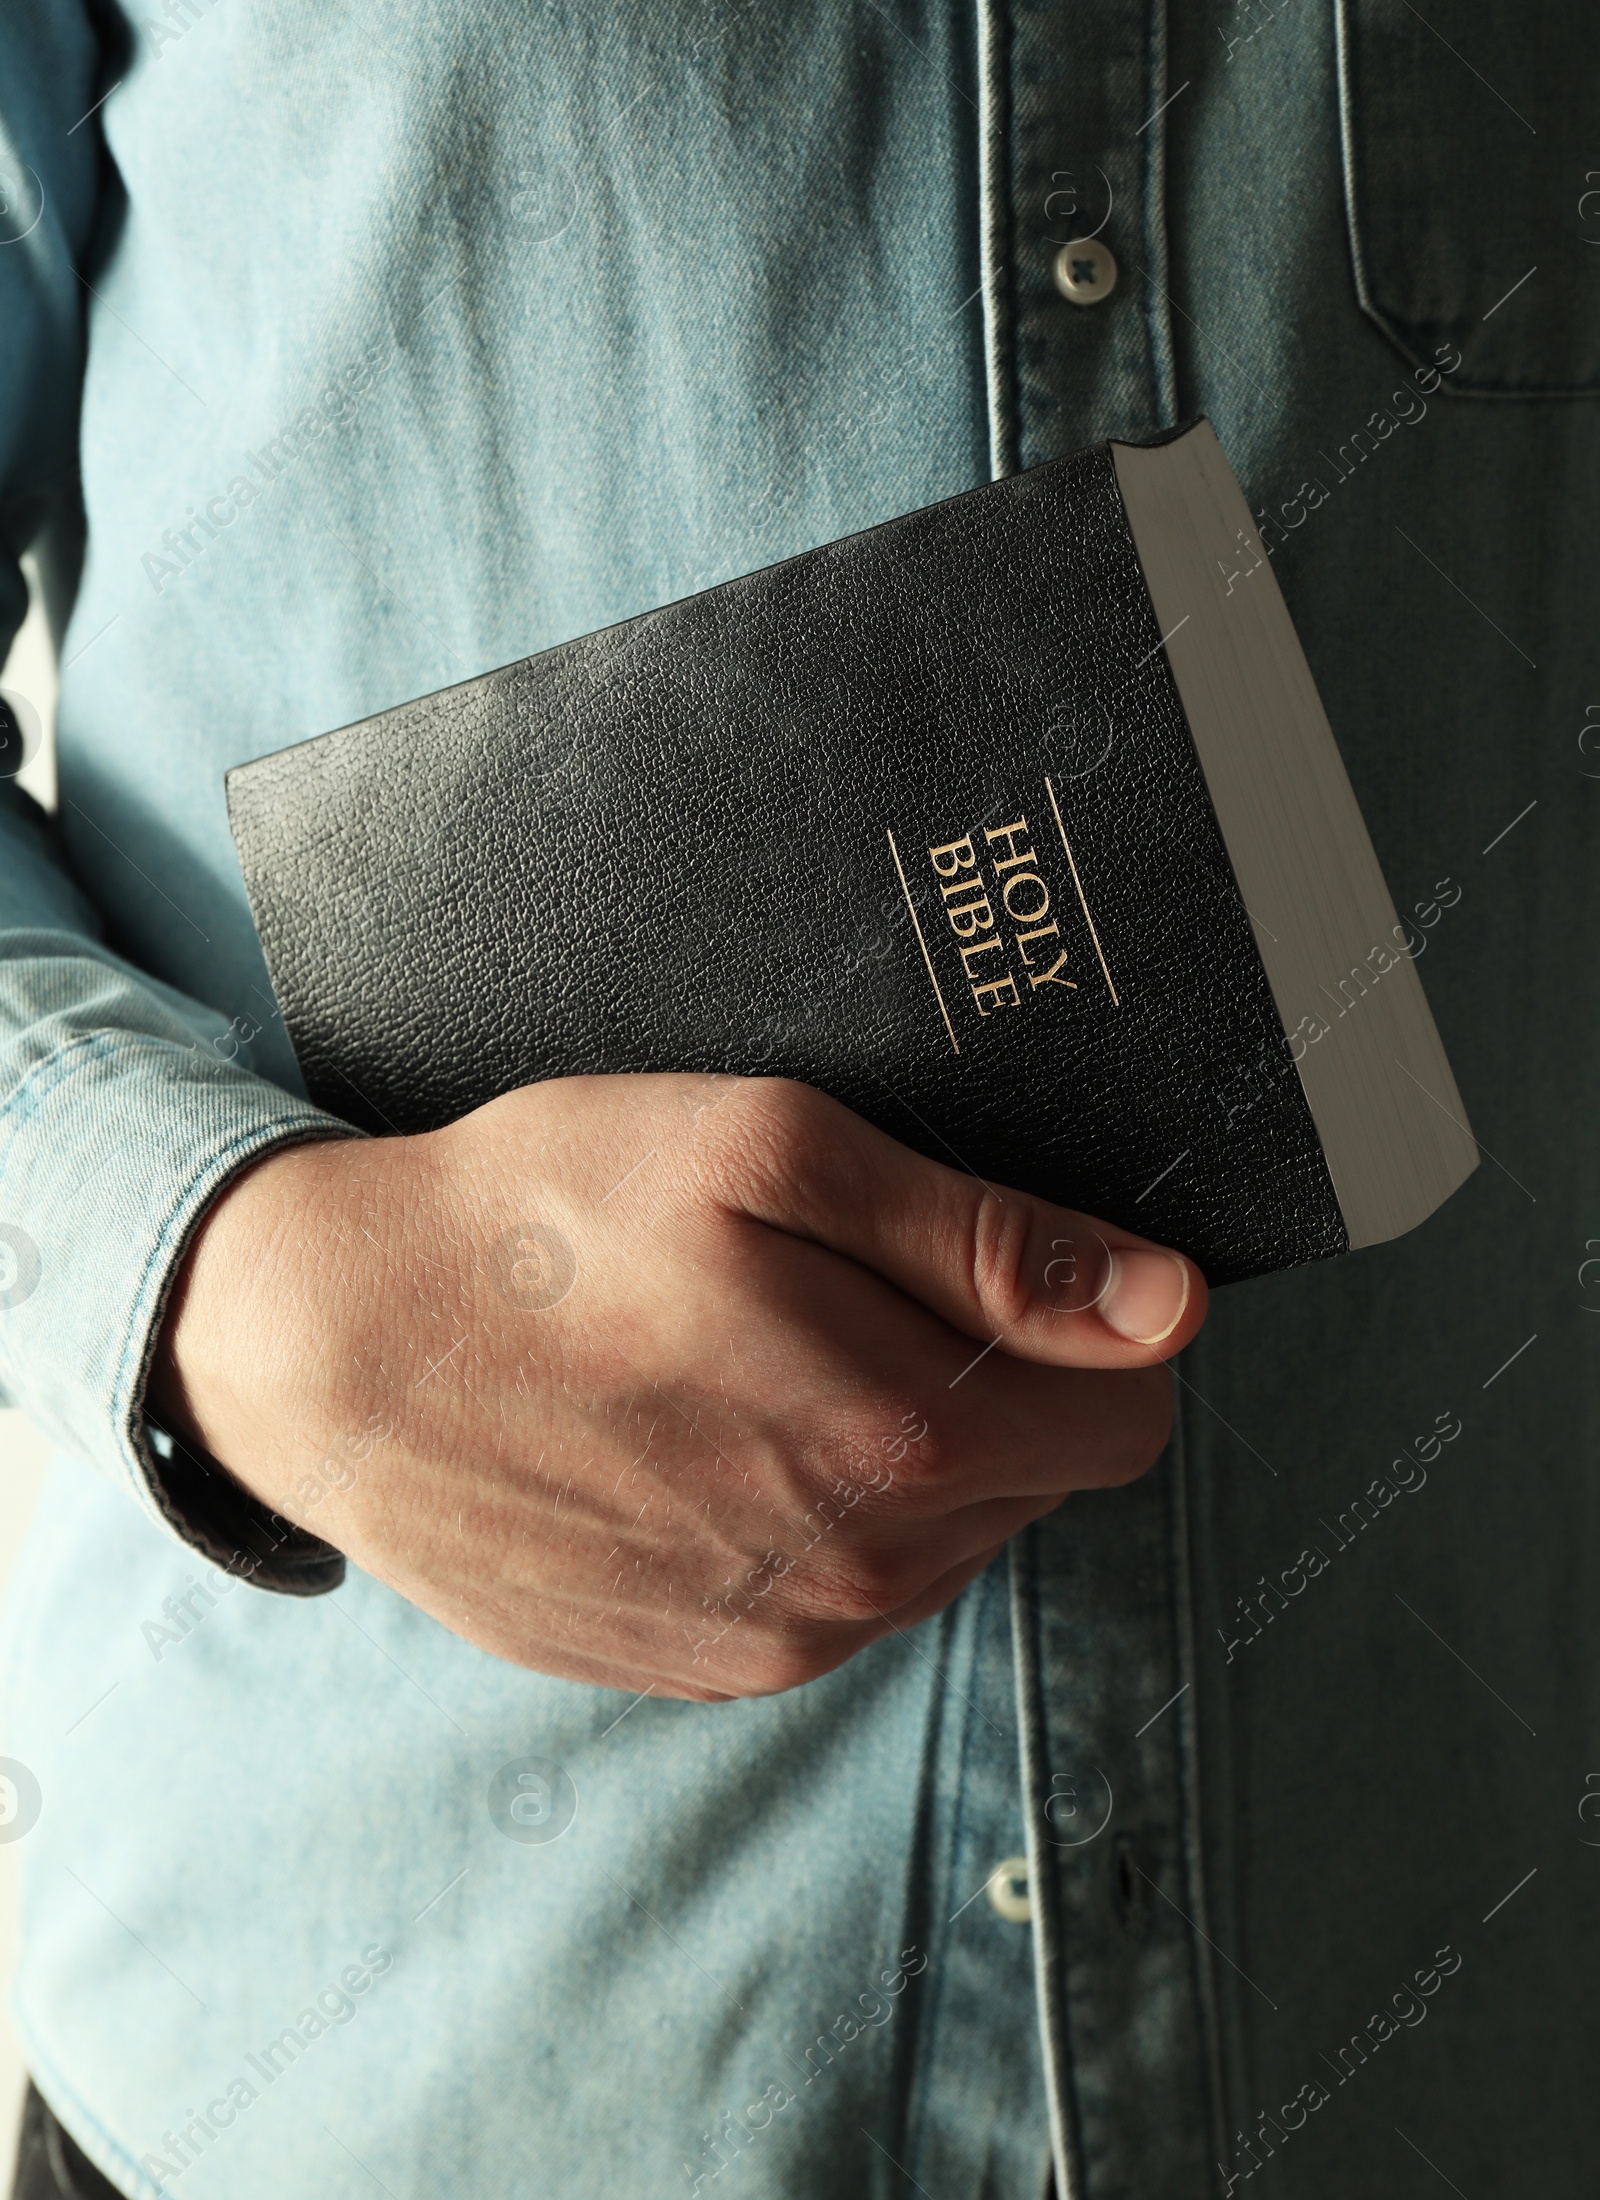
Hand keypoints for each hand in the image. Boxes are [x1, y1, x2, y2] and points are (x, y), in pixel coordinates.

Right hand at [149, 1076, 1204, 1698]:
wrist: (336, 1350)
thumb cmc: (542, 1221)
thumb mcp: (767, 1154)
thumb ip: (987, 1238)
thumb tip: (1167, 1307)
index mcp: (900, 1438)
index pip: (1130, 1415)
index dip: (1088, 1326)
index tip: (993, 1267)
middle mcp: (859, 1572)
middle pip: (1039, 1478)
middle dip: (988, 1383)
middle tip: (842, 1286)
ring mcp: (778, 1639)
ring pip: (945, 1541)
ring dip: (899, 1451)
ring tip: (758, 1352)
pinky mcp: (706, 1670)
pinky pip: (841, 1592)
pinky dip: (813, 1512)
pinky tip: (708, 1431)